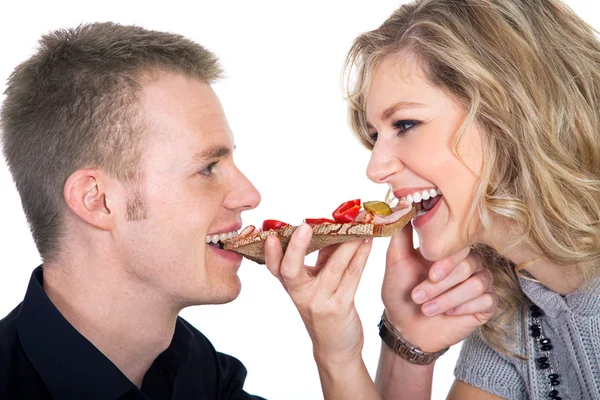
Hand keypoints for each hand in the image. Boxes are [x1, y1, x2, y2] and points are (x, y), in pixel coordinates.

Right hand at [264, 223, 372, 363]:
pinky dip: (360, 256)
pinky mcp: (341, 307)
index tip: (270, 237)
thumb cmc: (324, 308)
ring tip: (357, 225)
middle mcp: (302, 294)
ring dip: (346, 243)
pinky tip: (367, 242)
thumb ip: (320, 257)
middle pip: (292, 270)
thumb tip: (332, 227)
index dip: (270, 253)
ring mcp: (320, 301)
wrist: (335, 347)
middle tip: (306, 226)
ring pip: (333, 267)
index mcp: (292, 285)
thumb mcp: (315, 282)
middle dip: (298, 247)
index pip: (275, 268)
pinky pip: (351, 276)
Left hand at [382, 224, 496, 351]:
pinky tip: (448, 314)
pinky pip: (486, 300)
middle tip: (418, 297)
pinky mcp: (487, 303)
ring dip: (447, 299)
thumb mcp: (396, 260)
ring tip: (427, 309)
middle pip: (468, 265)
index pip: (460, 246)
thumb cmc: (400, 292)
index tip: (430, 275)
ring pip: (476, 284)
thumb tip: (405, 206)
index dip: (447, 261)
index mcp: (449, 250)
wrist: (405, 326)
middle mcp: (469, 262)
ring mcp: (480, 282)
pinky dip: (463, 308)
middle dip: (440, 285)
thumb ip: (401, 233)